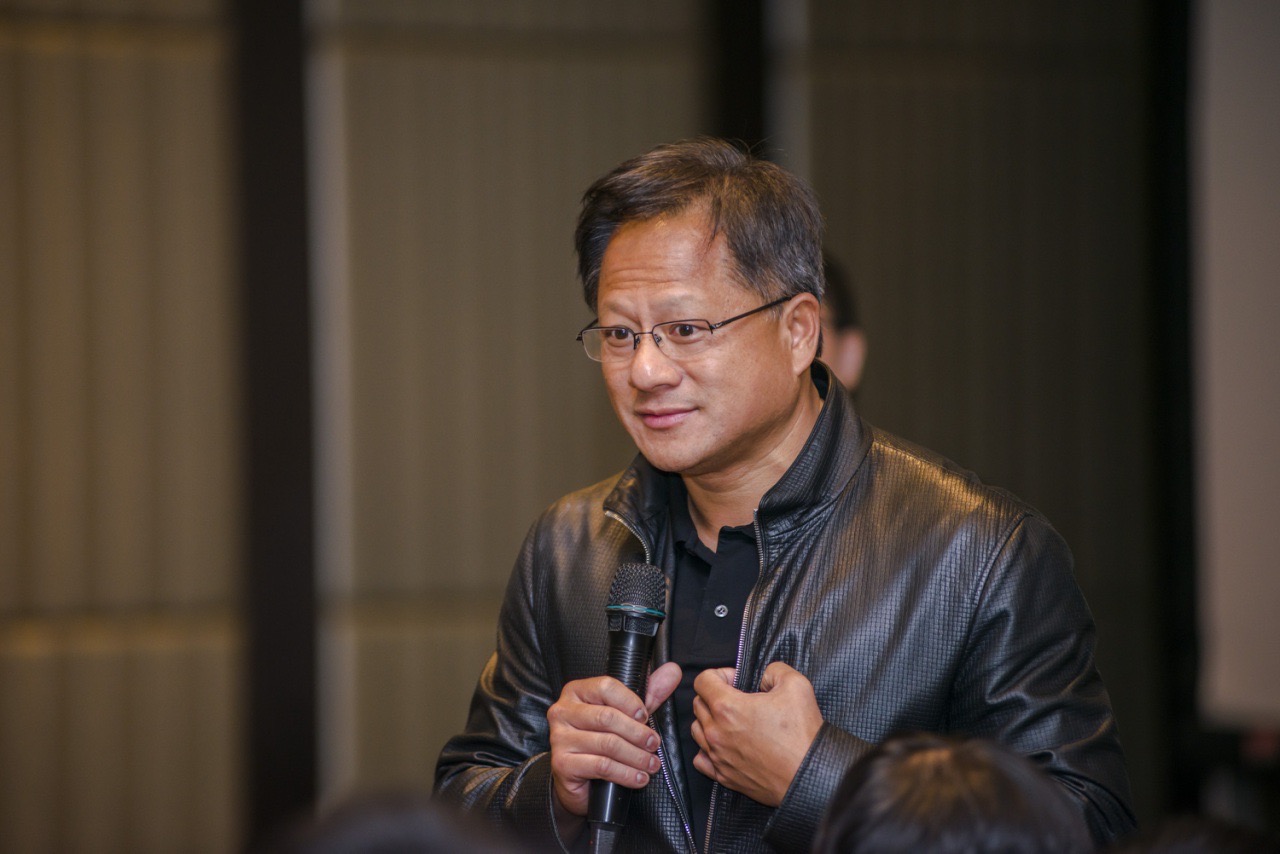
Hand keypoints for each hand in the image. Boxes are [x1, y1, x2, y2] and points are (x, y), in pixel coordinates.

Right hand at [547, 661, 681, 817]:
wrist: (577, 779)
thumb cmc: (600, 739)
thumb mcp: (625, 713)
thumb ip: (649, 693)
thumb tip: (673, 671)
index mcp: (576, 692)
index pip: (605, 687)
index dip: (630, 702)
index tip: (645, 717)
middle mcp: (563, 711)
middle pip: (607, 717)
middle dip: (637, 733)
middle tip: (654, 744)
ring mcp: (560, 738)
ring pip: (607, 744)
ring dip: (636, 756)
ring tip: (651, 764)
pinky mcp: (562, 763)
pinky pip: (602, 766)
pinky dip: (626, 773)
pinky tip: (638, 778)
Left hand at [690, 661, 822, 806]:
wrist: (811, 776)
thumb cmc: (802, 734)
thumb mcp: (796, 685)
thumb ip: (774, 670)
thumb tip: (763, 676)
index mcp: (728, 708)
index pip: (702, 681)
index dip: (719, 674)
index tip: (736, 681)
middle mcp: (716, 733)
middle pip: (698, 704)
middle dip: (714, 695)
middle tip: (739, 699)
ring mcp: (718, 756)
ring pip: (697, 730)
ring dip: (710, 720)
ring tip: (733, 722)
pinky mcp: (724, 776)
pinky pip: (701, 759)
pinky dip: (708, 749)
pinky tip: (725, 745)